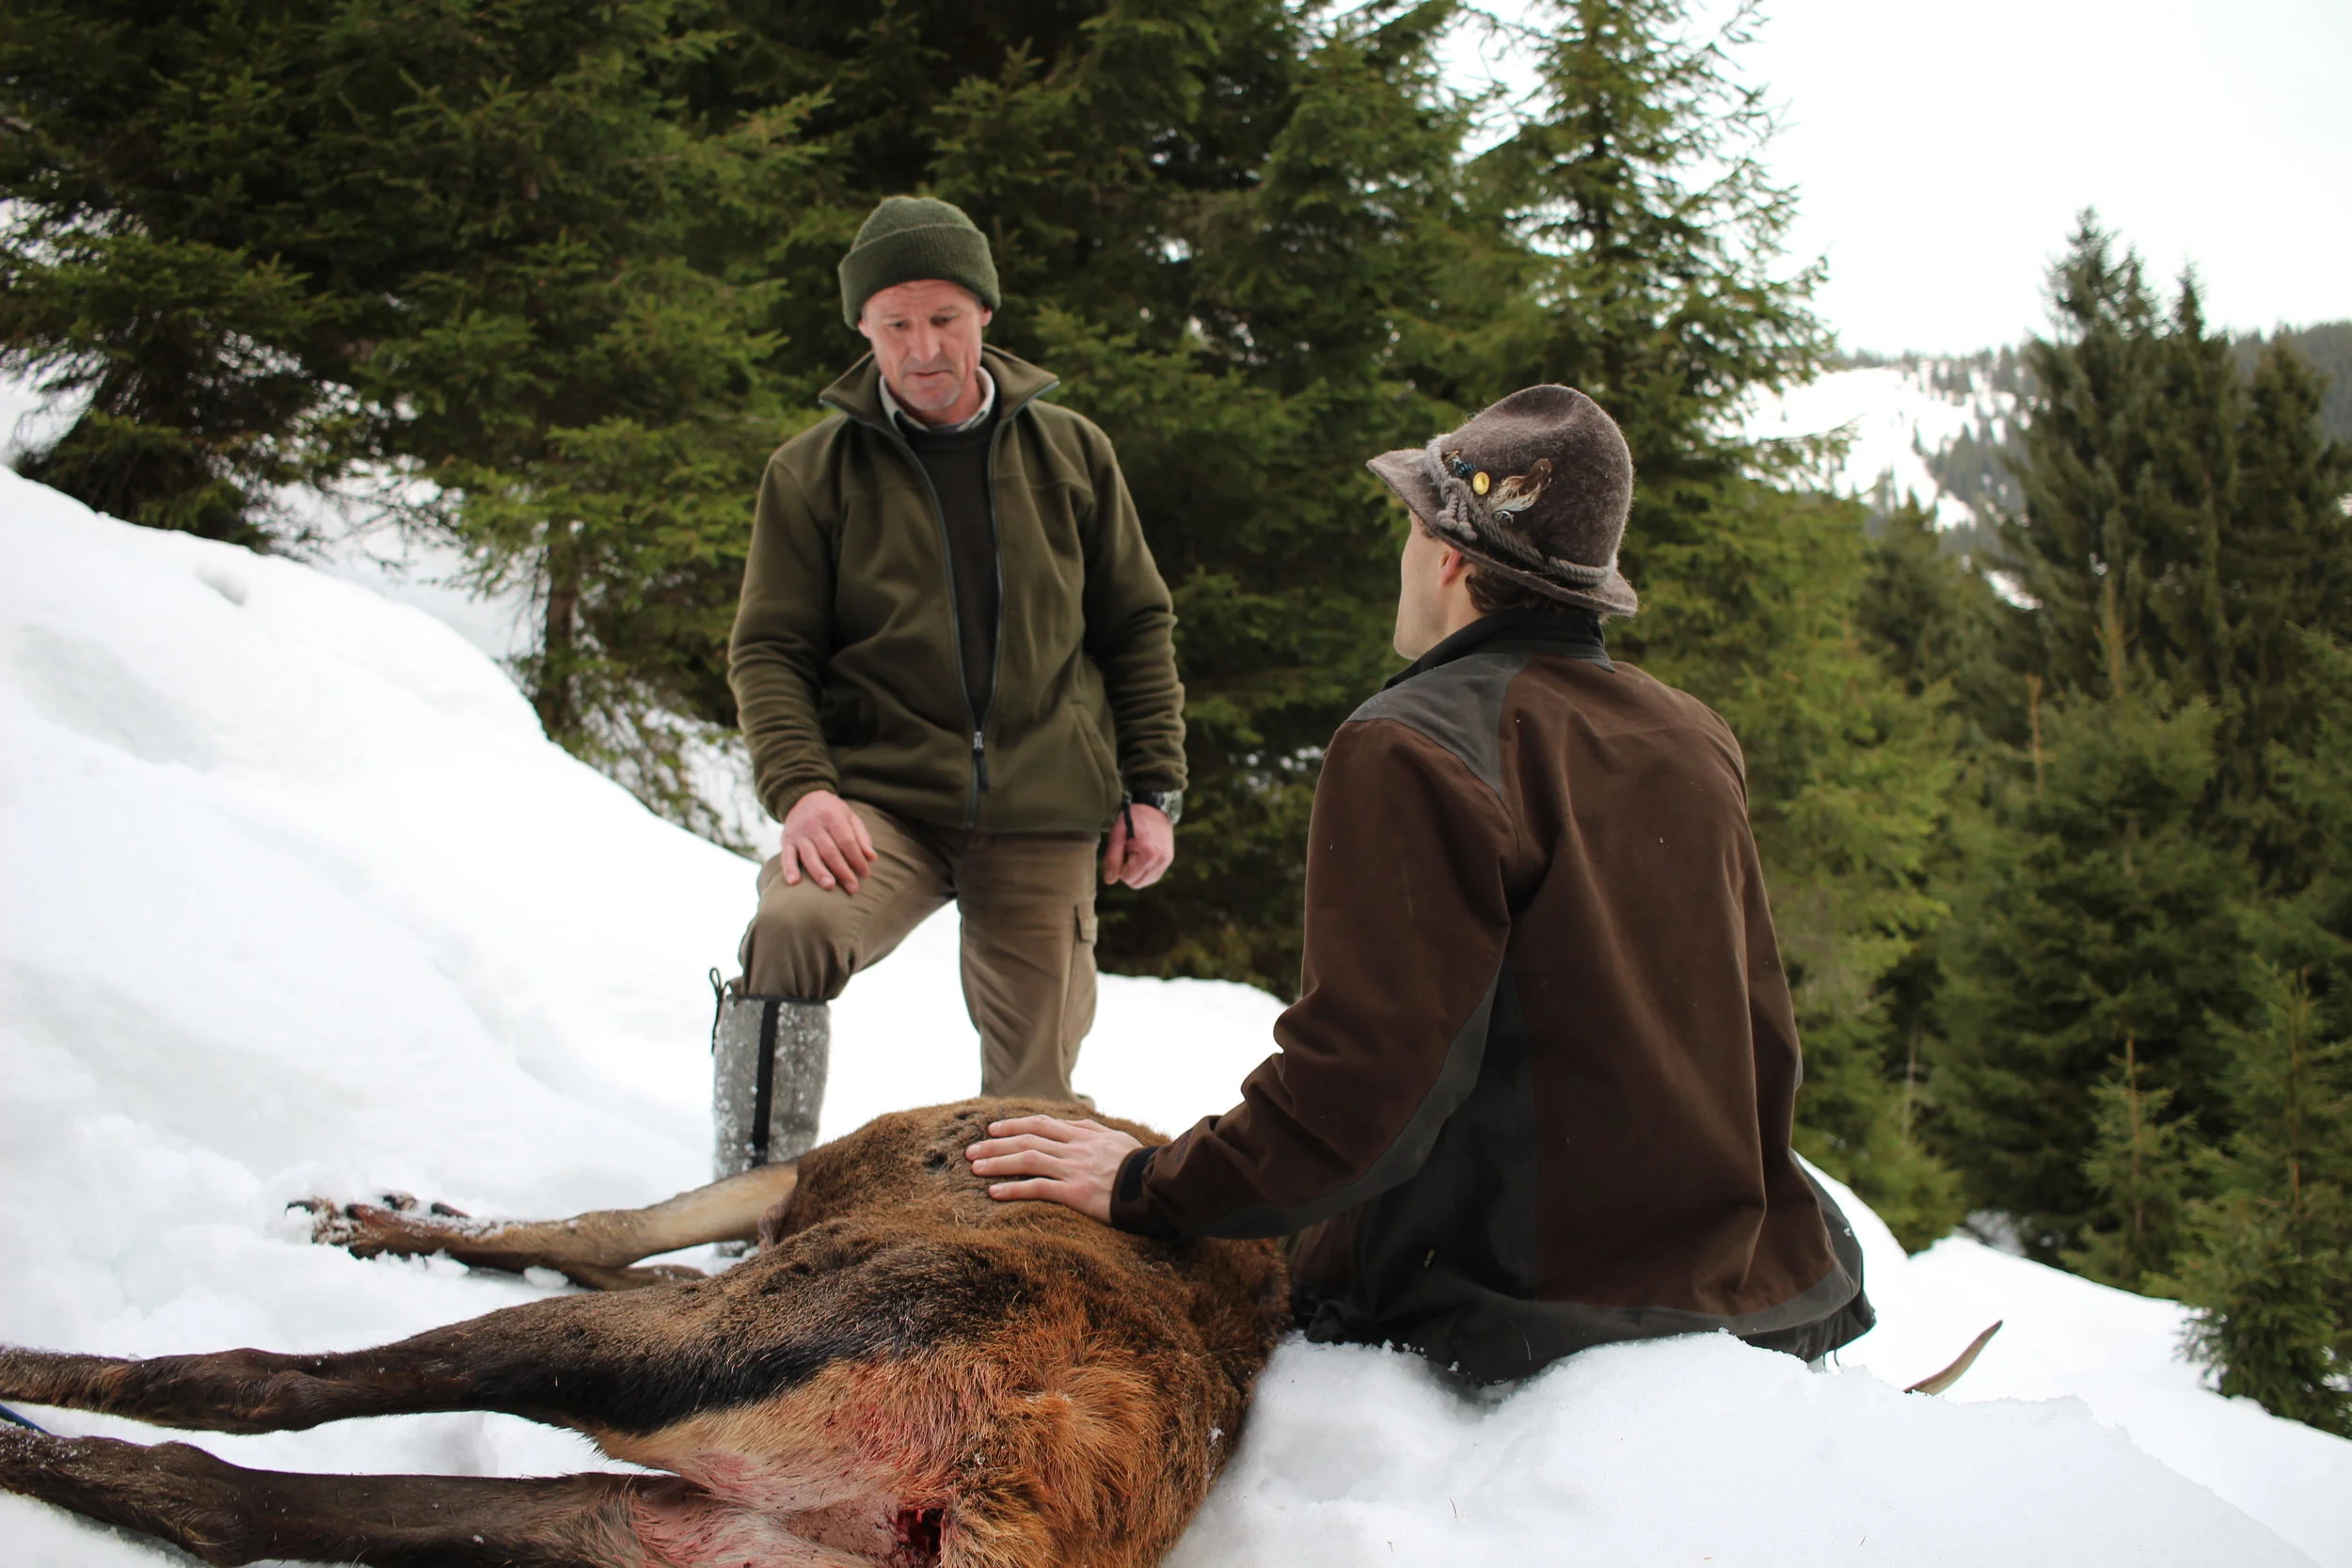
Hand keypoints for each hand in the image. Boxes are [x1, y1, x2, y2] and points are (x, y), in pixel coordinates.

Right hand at [778, 790, 876, 893]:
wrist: (803, 797)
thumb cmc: (832, 811)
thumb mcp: (849, 816)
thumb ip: (861, 837)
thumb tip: (872, 858)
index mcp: (832, 817)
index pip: (847, 841)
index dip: (857, 859)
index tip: (866, 874)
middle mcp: (814, 824)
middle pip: (830, 851)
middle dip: (842, 871)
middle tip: (853, 888)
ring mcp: (799, 833)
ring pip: (810, 856)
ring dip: (820, 872)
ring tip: (830, 886)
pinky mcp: (786, 840)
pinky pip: (787, 856)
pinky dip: (789, 869)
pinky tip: (794, 882)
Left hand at [964, 1115, 1142, 1223]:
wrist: (1159, 1187)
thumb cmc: (1142, 1166)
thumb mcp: (1118, 1139)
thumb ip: (1093, 1130)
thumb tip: (1076, 1123)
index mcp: (1085, 1134)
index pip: (1042, 1124)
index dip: (1015, 1124)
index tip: (993, 1128)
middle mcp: (1076, 1148)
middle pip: (1027, 1139)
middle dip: (996, 1143)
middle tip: (971, 1150)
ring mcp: (1075, 1169)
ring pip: (1028, 1159)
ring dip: (997, 1162)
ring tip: (975, 1167)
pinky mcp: (1077, 1192)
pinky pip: (1038, 1188)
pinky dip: (1014, 1188)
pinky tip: (994, 1192)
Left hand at [1102, 802, 1174, 889]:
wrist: (1153, 806)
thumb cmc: (1132, 819)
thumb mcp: (1117, 835)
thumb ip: (1112, 859)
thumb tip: (1109, 881)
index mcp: (1148, 854)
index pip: (1127, 878)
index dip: (1119, 867)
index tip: (1122, 850)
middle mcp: (1161, 860)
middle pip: (1137, 883)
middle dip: (1128, 872)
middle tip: (1127, 853)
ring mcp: (1167, 860)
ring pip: (1146, 882)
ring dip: (1137, 872)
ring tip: (1135, 853)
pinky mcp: (1169, 859)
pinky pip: (1154, 876)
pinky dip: (1145, 871)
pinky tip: (1141, 857)